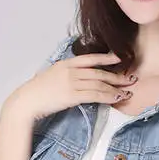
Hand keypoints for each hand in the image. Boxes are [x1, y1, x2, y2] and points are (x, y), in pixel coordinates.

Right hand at [7, 49, 137, 121]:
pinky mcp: (72, 96)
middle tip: (131, 78)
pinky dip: (108, 96)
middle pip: (99, 72)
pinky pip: (95, 95)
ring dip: (116, 88)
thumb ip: (66, 72)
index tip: (120, 58)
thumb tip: (78, 75)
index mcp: (66, 63)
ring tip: (127, 92)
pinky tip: (116, 98)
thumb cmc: (37, 91)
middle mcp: (71, 70)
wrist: (27, 101)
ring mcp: (72, 83)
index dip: (107, 58)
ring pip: (99, 84)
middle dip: (117, 76)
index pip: (90, 58)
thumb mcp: (52, 75)